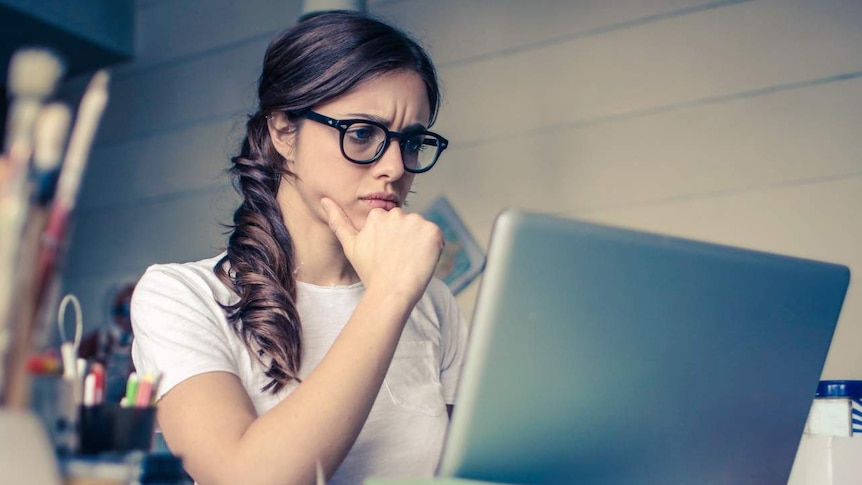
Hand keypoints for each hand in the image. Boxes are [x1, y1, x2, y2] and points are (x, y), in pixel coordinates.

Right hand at [321, 198, 442, 303]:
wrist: (391, 292)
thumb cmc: (370, 272)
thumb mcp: (350, 245)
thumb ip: (338, 220)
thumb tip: (324, 200)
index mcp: (377, 215)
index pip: (391, 223)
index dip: (391, 241)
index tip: (388, 255)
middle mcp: (397, 214)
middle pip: (407, 224)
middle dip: (405, 238)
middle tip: (398, 259)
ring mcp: (416, 222)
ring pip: (421, 230)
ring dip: (419, 242)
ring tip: (409, 261)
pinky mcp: (433, 231)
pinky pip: (436, 237)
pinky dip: (432, 248)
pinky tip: (421, 261)